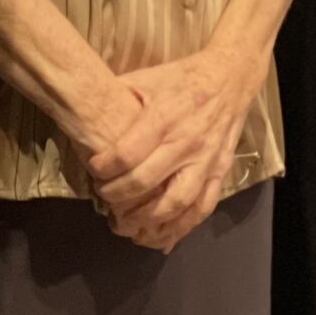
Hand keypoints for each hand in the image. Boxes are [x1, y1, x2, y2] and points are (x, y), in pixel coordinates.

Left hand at [89, 49, 264, 252]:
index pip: (126, 153)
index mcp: (163, 117)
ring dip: (148, 220)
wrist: (230, 78)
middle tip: (104, 197)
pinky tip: (160, 236)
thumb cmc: (182, 78)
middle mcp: (185, 143)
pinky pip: (202, 208)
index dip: (104, 168)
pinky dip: (181, 227)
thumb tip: (86, 111)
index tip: (94, 170)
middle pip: (146, 182)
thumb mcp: (146, 78)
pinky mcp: (220, 172)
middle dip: (117, 196)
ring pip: (176, 203)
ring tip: (127, 226)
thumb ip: (118, 96)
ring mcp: (205, 161)